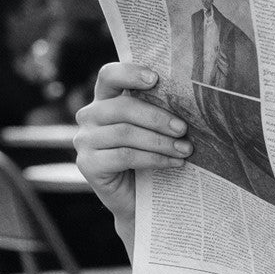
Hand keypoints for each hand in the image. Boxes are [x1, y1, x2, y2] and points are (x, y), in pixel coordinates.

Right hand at [73, 62, 191, 234]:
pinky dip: (154, 159)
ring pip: (125, 133)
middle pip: (122, 107)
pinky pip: (124, 156)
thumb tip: (190, 100)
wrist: (139, 200)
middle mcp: (89, 116)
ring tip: (185, 149)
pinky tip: (175, 163)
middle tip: (183, 128)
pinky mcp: (87, 164)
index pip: (109, 76)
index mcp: (104, 100)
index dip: (129, 73)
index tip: (155, 78)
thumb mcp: (153, 129)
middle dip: (157, 117)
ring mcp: (84, 140)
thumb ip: (158, 110)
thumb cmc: (150, 157)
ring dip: (160, 141)